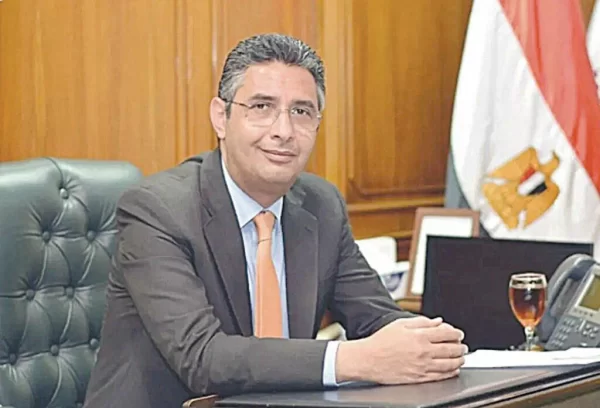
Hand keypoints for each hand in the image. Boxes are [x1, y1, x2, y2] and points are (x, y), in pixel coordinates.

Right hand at [336, 317, 466, 384]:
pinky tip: (453, 370)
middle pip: (451, 349)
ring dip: (459, 360)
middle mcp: (423, 351)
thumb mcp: (400, 324)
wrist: (368, 359)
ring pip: (449, 364)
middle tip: (463, 346)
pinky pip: (441, 376)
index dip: (456, 333)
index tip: (459, 334)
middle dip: (460, 347)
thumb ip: (421, 322)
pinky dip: (451, 372)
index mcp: (419, 336)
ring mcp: (422, 366)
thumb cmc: (381, 341)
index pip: (447, 334)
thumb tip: (438, 322)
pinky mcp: (419, 377)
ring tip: (461, 358)